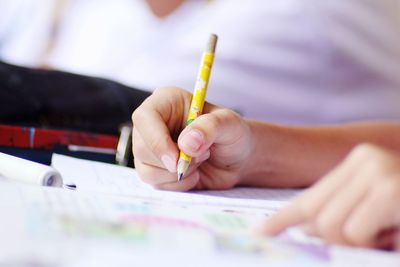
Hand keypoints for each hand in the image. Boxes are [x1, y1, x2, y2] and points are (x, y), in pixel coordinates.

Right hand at [132, 87, 252, 190]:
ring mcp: (152, 148)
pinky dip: (178, 185)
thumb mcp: (229, 123)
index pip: (145, 117)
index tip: (176, 159)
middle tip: (203, 156)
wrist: (238, 158)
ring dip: (177, 174)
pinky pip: (156, 184)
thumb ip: (210, 127)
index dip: (156, 140)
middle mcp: (153, 124)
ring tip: (200, 161)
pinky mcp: (156, 169)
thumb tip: (186, 143)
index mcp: (166, 102)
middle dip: (174, 161)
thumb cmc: (232, 133)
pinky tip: (195, 173)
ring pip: (146, 170)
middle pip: (141, 147)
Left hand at [258, 144, 399, 249]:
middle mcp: (364, 160)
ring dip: (358, 243)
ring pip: (330, 225)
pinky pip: (355, 231)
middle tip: (367, 240)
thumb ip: (340, 211)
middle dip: (329, 238)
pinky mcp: (390, 190)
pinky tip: (396, 232)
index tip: (258, 233)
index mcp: (357, 162)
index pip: (308, 197)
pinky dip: (375, 243)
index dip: (281, 219)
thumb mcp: (375, 206)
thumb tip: (304, 229)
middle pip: (314, 214)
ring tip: (388, 235)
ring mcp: (377, 172)